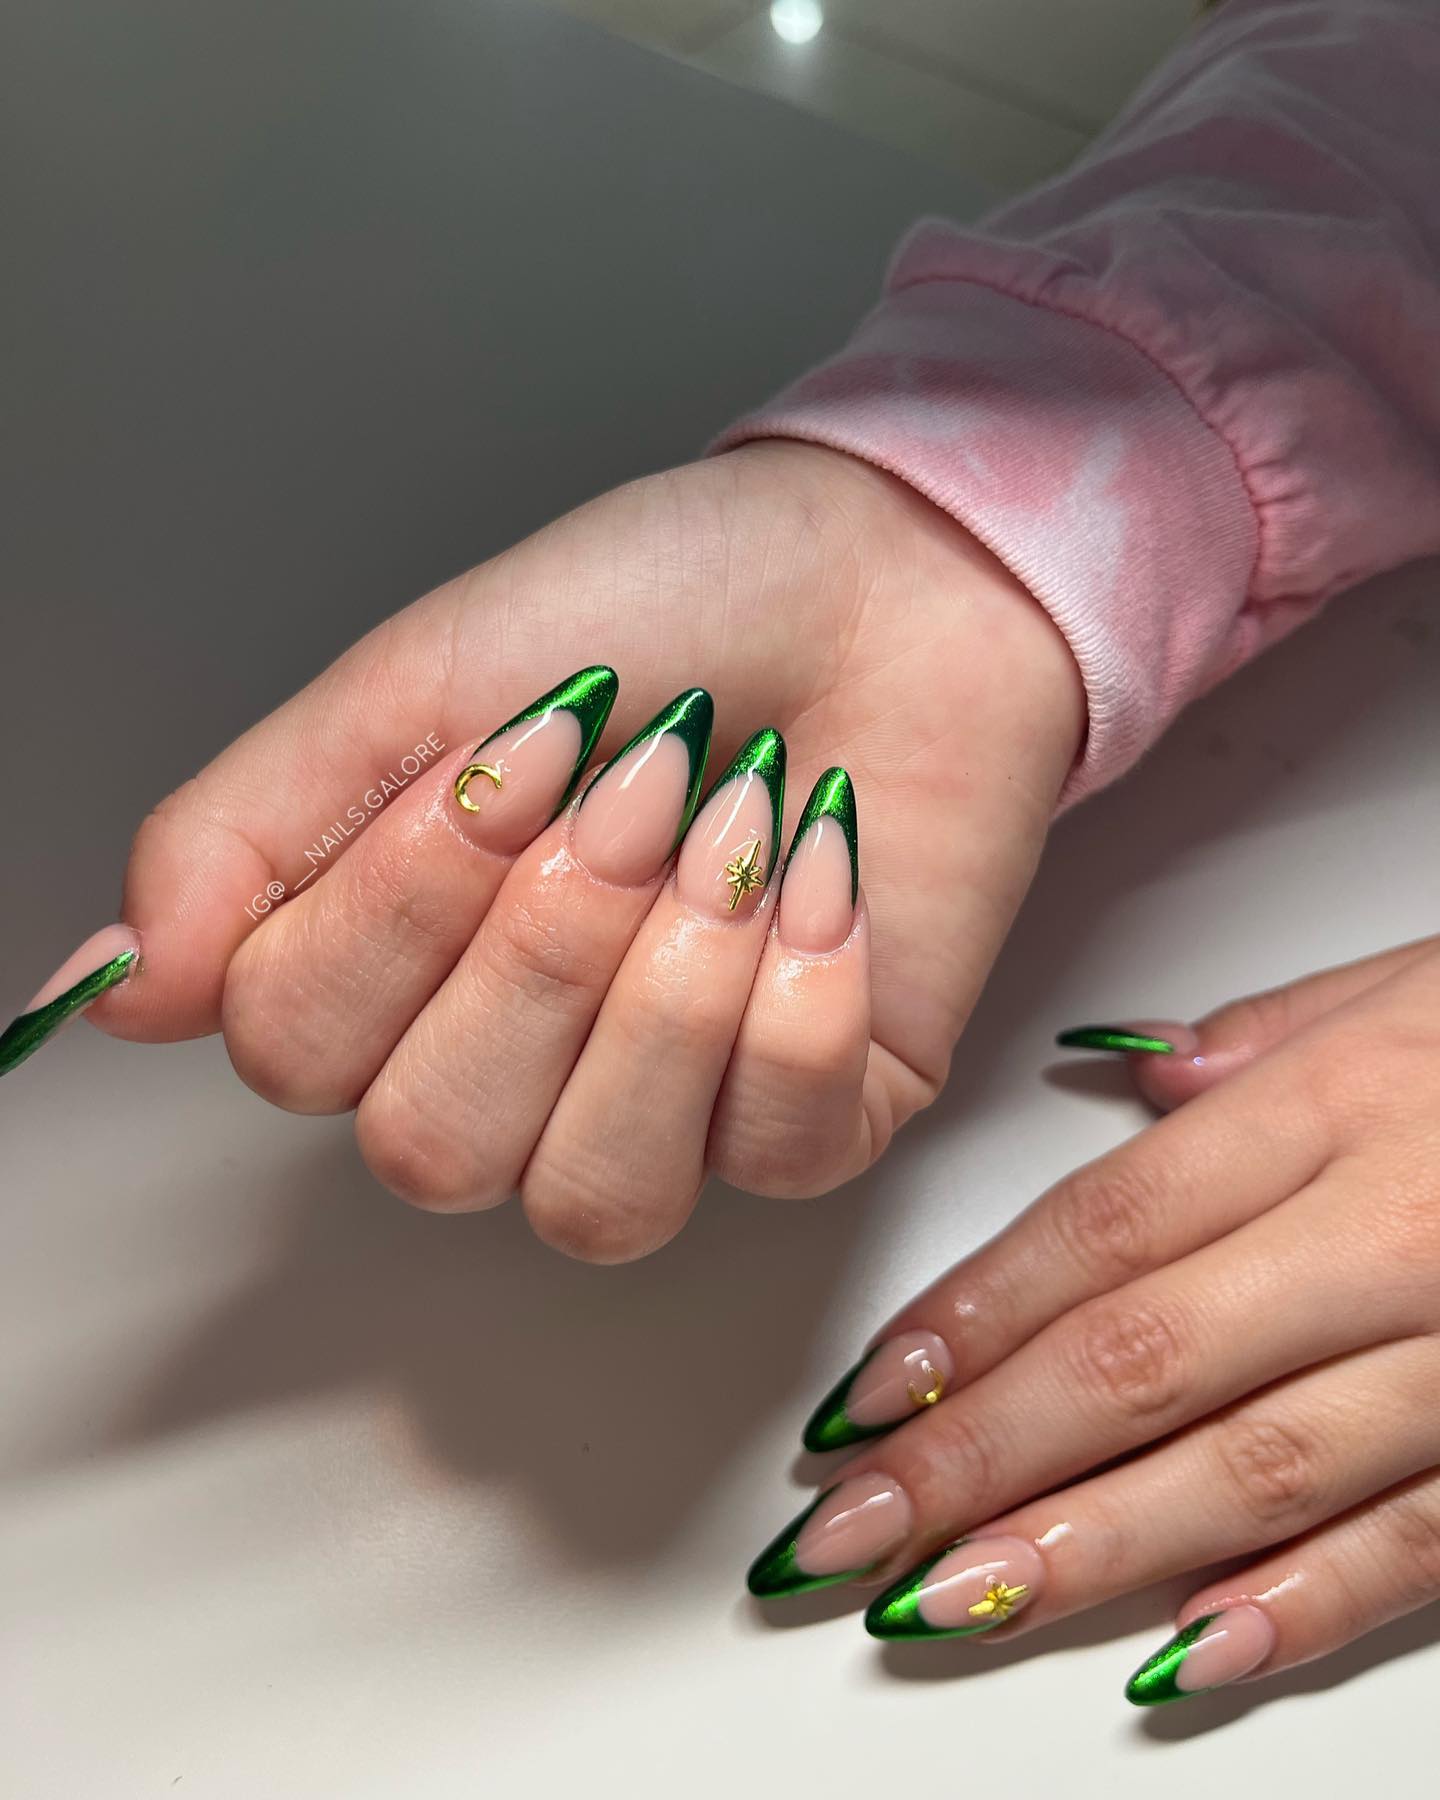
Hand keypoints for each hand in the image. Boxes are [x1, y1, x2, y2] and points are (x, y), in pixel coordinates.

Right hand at [7, 442, 1081, 1258]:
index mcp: (393, 966)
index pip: (296, 1054)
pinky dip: (799, 1001)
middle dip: (543, 948)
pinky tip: (822, 881)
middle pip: (432, 1150)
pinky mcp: (812, 1122)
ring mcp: (664, 1114)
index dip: (396, 914)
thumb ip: (249, 833)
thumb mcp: (423, 681)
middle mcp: (513, 1071)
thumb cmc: (669, 611)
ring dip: (664, 993)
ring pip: (592, 1200)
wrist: (888, 581)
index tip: (503, 759)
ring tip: (728, 834)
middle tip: (631, 785)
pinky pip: (771, 1156)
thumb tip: (113, 987)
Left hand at [747, 935, 1439, 1704]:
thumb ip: (1259, 1040)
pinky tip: (1183, 1658)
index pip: (1103, 1228)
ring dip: (1090, 1550)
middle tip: (846, 1534)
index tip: (865, 1397)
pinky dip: (1301, 1607)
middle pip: (1139, 1360)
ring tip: (955, 1604)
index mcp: (1336, 1108)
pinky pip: (1422, 1542)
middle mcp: (1391, 1231)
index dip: (968, 1320)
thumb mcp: (1413, 983)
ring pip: (1255, 1467)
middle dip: (973, 1458)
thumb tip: (1123, 1083)